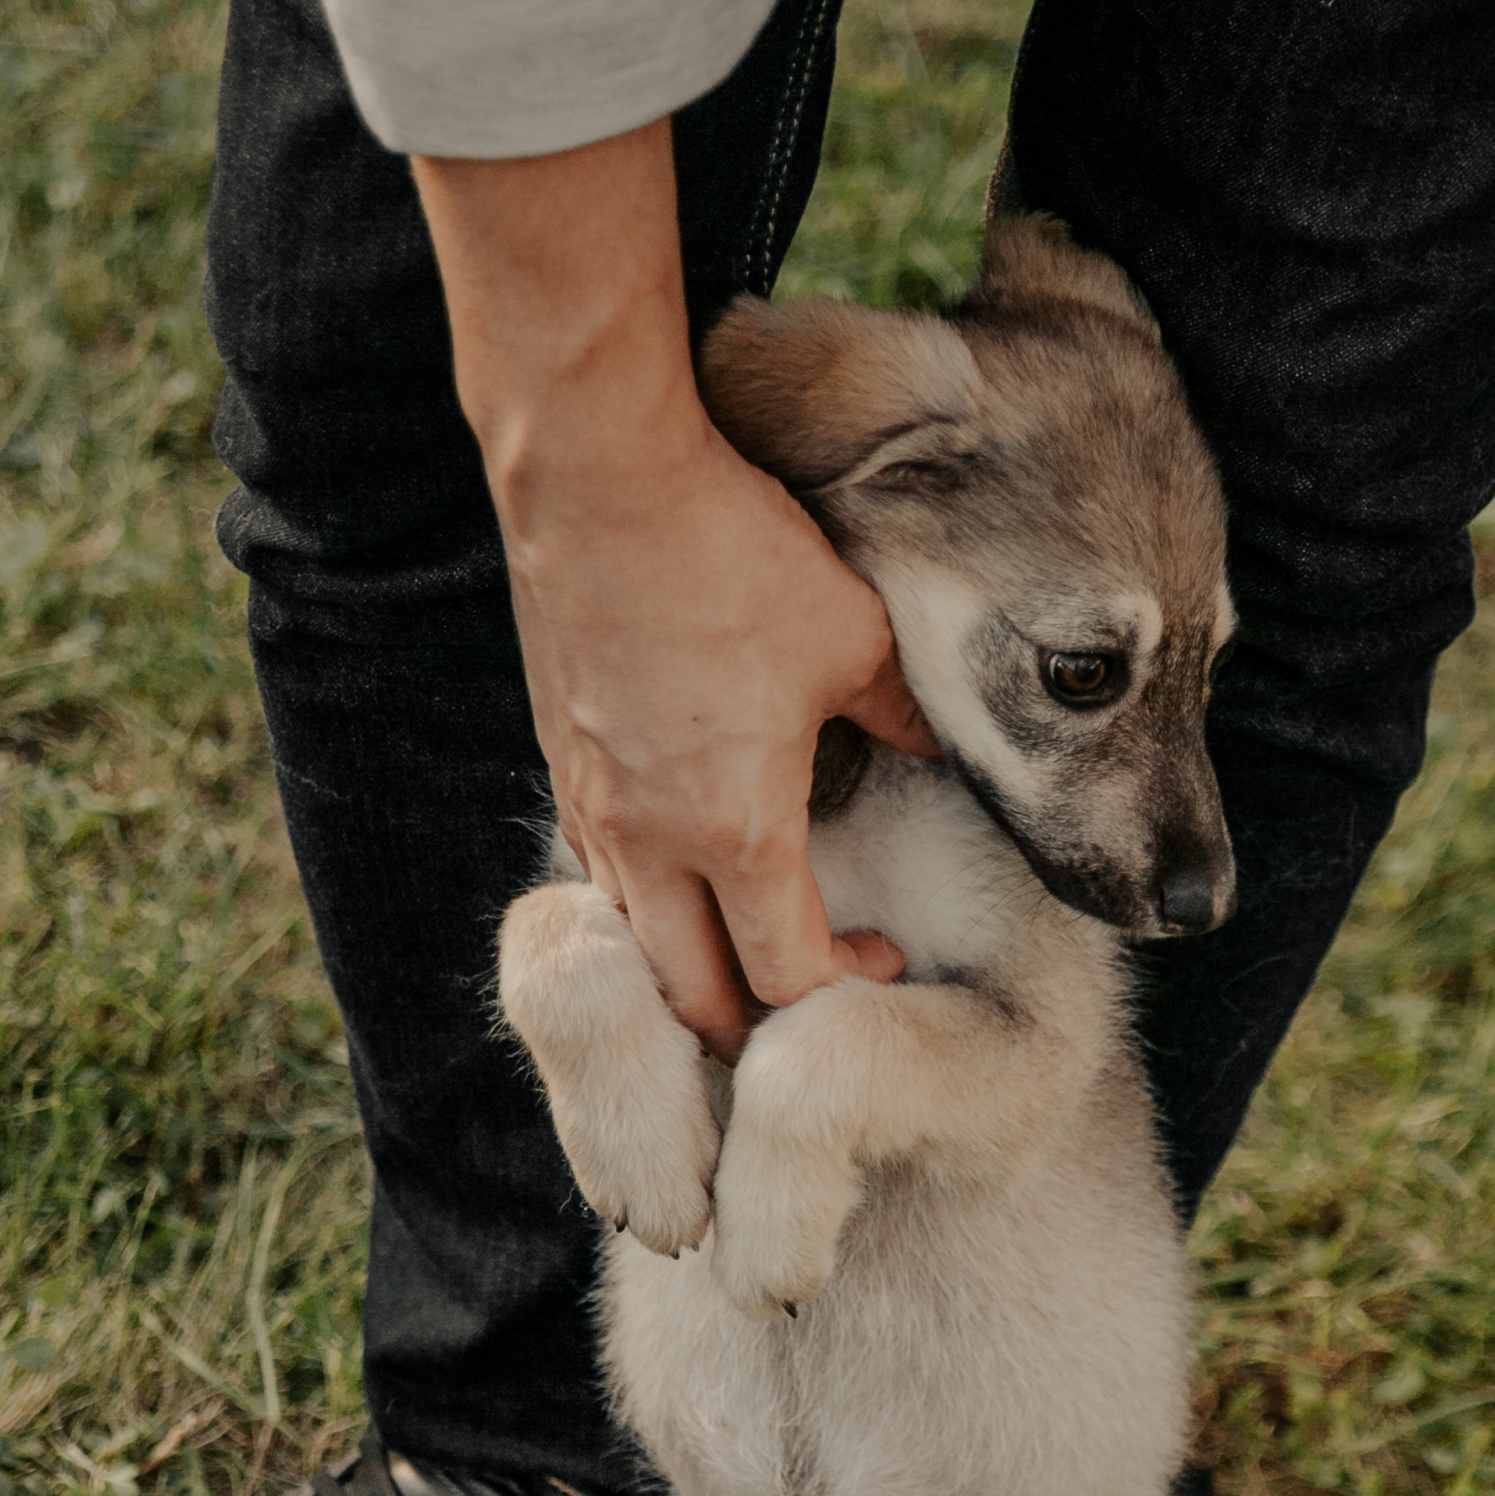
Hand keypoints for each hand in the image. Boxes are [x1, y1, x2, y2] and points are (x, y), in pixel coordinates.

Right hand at [415, 125, 935, 1057]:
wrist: (599, 470)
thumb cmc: (732, 552)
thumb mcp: (857, 637)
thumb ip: (903, 715)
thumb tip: (935, 747)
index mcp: (733, 830)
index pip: (783, 977)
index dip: (842, 991)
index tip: (883, 958)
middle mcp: (648, 840)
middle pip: (689, 996)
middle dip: (747, 1025)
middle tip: (800, 1007)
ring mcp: (590, 802)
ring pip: (632, 939)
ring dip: (686, 965)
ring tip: (739, 952)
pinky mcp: (559, 756)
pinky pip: (599, 867)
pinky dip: (643, 896)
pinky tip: (681, 863)